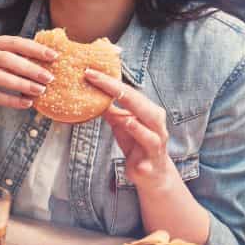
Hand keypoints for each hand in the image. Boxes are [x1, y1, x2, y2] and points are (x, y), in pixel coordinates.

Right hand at [0, 35, 55, 109]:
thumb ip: (10, 54)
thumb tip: (44, 59)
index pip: (13, 42)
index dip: (34, 49)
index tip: (53, 56)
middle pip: (6, 59)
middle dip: (30, 68)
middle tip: (49, 77)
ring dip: (21, 84)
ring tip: (40, 91)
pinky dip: (10, 100)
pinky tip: (25, 103)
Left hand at [85, 69, 177, 188]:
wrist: (151, 173)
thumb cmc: (136, 143)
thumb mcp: (120, 124)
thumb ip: (110, 109)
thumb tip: (91, 93)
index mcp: (148, 112)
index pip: (128, 93)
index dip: (109, 82)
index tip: (89, 72)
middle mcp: (155, 124)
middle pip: (141, 105)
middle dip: (119, 91)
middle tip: (97, 79)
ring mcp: (156, 143)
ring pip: (151, 128)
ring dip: (135, 119)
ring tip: (120, 110)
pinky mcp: (151, 160)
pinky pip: (149, 147)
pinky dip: (141, 137)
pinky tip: (129, 127)